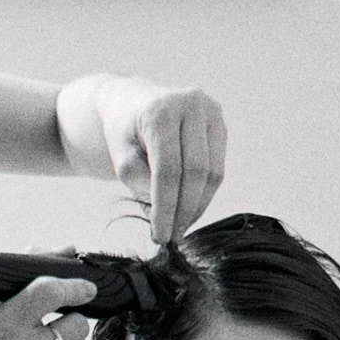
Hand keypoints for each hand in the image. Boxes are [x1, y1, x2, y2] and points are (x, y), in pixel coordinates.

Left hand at [63, 75, 228, 243]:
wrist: (132, 101)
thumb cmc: (122, 131)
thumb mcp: (120, 157)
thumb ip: (138, 182)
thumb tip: (165, 211)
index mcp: (161, 110)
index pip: (168, 169)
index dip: (166, 208)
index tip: (160, 237)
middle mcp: (191, 104)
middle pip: (196, 171)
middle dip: (185, 211)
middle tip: (172, 238)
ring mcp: (210, 111)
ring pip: (213, 172)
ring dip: (198, 206)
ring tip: (180, 226)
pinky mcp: (220, 123)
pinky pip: (218, 168)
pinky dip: (204, 193)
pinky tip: (189, 209)